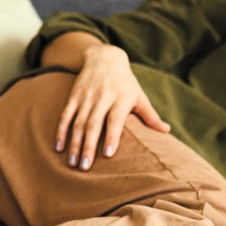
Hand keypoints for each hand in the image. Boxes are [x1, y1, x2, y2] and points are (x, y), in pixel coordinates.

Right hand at [55, 44, 169, 169]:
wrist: (104, 58)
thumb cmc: (126, 83)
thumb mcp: (139, 96)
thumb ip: (150, 115)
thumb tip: (166, 131)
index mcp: (120, 98)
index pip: (114, 119)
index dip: (111, 136)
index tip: (107, 154)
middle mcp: (102, 97)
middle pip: (93, 124)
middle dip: (88, 146)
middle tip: (85, 167)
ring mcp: (86, 97)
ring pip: (77, 122)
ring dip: (74, 143)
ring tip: (72, 163)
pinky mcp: (74, 96)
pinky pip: (65, 115)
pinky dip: (61, 131)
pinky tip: (58, 147)